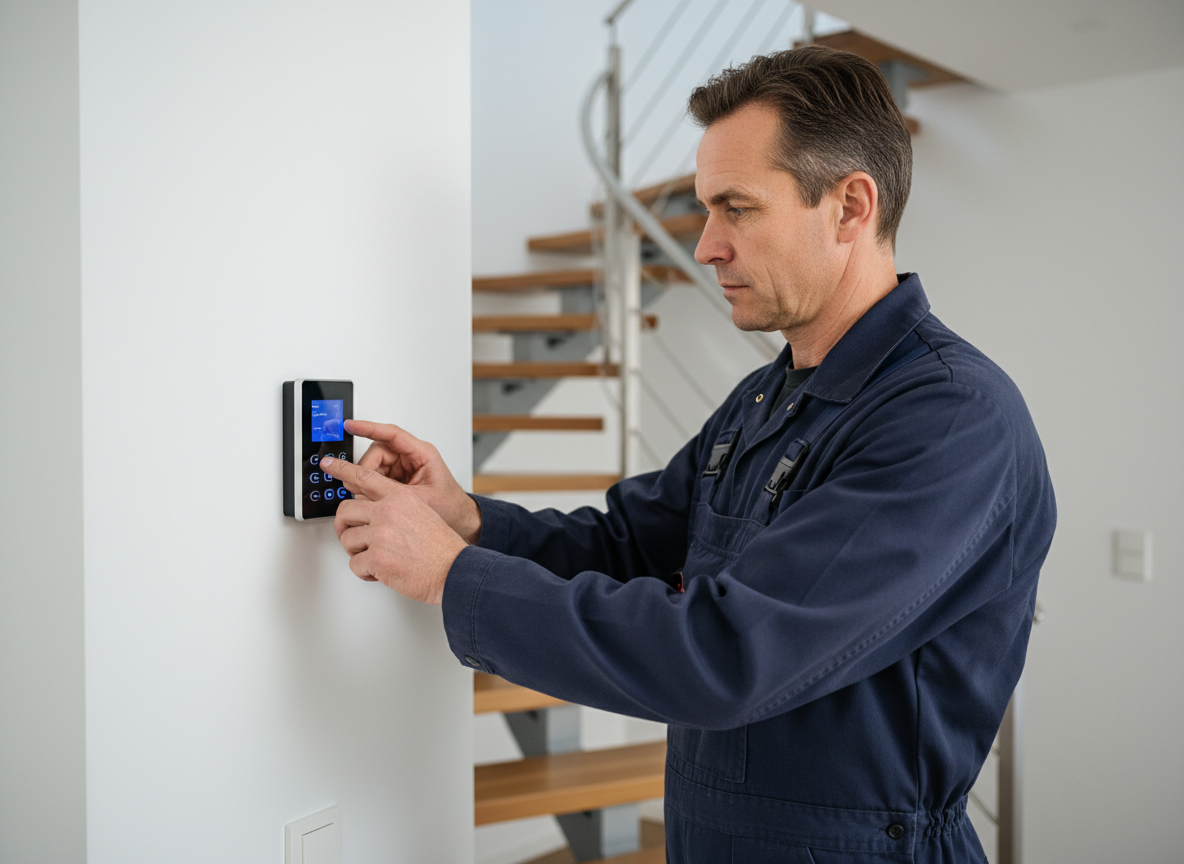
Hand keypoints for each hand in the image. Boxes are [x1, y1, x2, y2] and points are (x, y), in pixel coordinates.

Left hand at [321, 455, 466, 604]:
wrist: (453, 571)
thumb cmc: (440, 548)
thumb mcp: (421, 513)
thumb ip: (395, 507)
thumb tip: (371, 512)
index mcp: (400, 497)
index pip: (365, 477)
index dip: (342, 470)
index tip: (329, 465)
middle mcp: (388, 512)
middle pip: (345, 511)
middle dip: (345, 527)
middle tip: (353, 537)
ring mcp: (380, 534)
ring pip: (347, 539)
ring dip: (358, 553)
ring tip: (376, 557)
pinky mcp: (376, 558)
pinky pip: (354, 564)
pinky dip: (365, 572)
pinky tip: (381, 571)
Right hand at [344, 419, 481, 543]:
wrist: (459, 520)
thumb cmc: (449, 507)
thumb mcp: (417, 499)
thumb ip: (388, 491)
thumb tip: (360, 484)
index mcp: (422, 454)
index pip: (392, 434)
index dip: (368, 428)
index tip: (350, 425)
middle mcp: (412, 457)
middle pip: (377, 452)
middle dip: (365, 470)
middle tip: (359, 488)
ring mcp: (404, 467)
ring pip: (373, 466)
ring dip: (367, 482)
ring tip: (370, 498)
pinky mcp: (398, 479)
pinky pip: (376, 478)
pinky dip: (370, 489)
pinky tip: (373, 500)